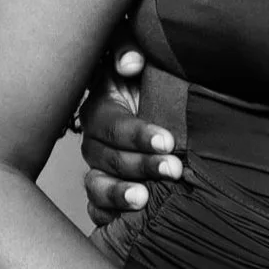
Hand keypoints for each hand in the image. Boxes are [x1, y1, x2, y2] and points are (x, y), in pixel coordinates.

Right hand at [78, 46, 181, 221]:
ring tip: (144, 199)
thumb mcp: (143, 57)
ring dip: (121, 193)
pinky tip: (128, 219)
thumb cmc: (153, 81)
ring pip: (98, 185)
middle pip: (108, 157)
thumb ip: (130, 49)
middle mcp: (95, 140)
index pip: (114, 124)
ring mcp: (96, 168)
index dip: (138, 134)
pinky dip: (108, 215)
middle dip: (141, 164)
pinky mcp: (102, 193)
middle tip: (172, 169)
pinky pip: (97, 208)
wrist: (167, 106)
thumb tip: (130, 62)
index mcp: (103, 107)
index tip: (167, 140)